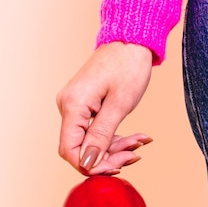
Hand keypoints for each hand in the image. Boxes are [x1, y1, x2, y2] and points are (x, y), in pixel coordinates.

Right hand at [56, 42, 152, 174]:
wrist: (131, 39)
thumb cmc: (128, 66)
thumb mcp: (119, 105)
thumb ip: (101, 136)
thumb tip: (88, 164)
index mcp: (72, 105)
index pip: (69, 150)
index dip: (90, 165)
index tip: (117, 167)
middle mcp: (67, 106)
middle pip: (80, 148)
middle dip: (107, 157)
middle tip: (135, 155)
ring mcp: (74, 106)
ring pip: (89, 141)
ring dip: (115, 147)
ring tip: (140, 143)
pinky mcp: (83, 105)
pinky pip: (94, 130)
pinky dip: (113, 137)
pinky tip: (134, 137)